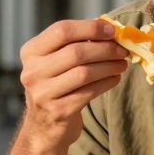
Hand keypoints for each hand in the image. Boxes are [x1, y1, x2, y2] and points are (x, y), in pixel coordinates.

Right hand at [18, 19, 128, 149]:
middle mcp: (32, 71)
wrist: (43, 126)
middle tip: (122, 50)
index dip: (90, 28)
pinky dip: (107, 83)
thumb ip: (76, 42)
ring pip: (84, 73)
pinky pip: (89, 92)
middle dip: (105, 49)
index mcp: (31, 51)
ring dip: (109, 66)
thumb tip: (108, 27)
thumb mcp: (55, 61)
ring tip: (122, 64)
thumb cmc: (56, 85)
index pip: (62, 30)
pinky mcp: (58, 111)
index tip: (112, 30)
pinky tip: (115, 78)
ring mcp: (43, 93)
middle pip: (76, 52)